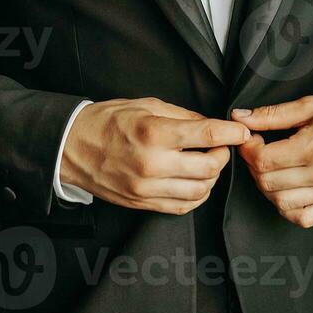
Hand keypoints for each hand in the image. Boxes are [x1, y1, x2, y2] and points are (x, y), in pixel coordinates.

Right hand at [60, 97, 249, 213]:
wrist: (71, 148)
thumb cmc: (107, 122)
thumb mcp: (146, 105)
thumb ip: (183, 116)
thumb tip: (210, 125)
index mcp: (154, 134)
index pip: (206, 134)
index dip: (231, 133)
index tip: (242, 132)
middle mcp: (152, 164)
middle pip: (209, 167)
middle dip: (223, 156)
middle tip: (222, 146)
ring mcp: (147, 188)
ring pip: (200, 191)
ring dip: (212, 177)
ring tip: (208, 163)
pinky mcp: (142, 203)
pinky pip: (182, 206)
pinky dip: (197, 195)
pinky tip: (195, 181)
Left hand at [231, 92, 312, 228]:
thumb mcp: (311, 105)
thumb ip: (272, 114)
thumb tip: (240, 117)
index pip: (264, 161)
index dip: (249, 150)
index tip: (251, 139)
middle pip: (268, 183)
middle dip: (256, 166)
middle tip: (260, 150)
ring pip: (281, 203)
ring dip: (268, 187)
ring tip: (274, 168)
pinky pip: (302, 218)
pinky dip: (288, 208)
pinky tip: (287, 190)